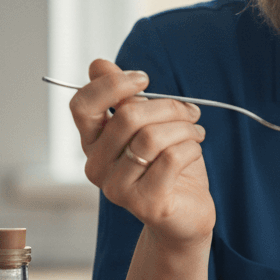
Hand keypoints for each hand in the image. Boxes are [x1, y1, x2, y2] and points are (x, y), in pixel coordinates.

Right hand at [69, 59, 215, 249]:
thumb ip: (125, 99)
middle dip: (168, 107)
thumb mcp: (147, 127)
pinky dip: (191, 147)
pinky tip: (195, 150)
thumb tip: (97, 65)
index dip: (112, 85)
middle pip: (128, 117)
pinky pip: (172, 158)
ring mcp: (118, 189)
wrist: (186, 215)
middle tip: (190, 112)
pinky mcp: (146, 203)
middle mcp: (97, 167)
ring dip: (184, 128)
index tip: (144, 78)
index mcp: (94, 143)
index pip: (82, 106)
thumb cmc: (168, 167)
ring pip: (152, 137)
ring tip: (197, 132)